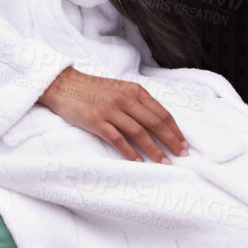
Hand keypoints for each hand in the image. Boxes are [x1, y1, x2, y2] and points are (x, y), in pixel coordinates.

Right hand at [38, 67, 188, 162]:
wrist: (63, 84)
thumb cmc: (93, 89)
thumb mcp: (120, 90)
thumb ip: (138, 102)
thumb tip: (157, 122)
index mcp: (135, 91)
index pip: (162, 113)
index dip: (175, 130)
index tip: (184, 144)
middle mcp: (126, 99)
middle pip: (156, 123)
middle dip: (171, 141)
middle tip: (181, 156)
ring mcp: (111, 110)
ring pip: (140, 132)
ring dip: (154, 150)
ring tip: (164, 163)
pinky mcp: (96, 121)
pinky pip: (118, 139)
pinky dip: (130, 152)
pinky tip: (138, 162)